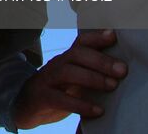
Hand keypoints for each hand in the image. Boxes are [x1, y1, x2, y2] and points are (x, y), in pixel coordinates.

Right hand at [10, 29, 125, 128]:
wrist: (25, 106)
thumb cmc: (57, 91)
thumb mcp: (73, 78)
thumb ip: (90, 72)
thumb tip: (121, 70)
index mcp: (66, 58)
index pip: (80, 42)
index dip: (96, 37)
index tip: (114, 36)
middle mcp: (56, 64)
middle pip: (77, 54)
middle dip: (101, 60)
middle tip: (122, 70)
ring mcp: (47, 80)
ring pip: (68, 72)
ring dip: (92, 78)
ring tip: (112, 86)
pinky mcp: (42, 97)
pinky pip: (60, 99)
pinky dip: (81, 105)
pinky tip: (98, 110)